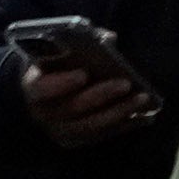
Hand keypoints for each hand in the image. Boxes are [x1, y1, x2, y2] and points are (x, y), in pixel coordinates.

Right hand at [22, 47, 159, 150]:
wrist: (44, 93)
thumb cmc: (55, 65)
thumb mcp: (59, 49)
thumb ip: (81, 41)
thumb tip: (109, 38)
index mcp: (34, 86)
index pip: (41, 89)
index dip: (61, 84)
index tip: (83, 74)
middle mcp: (44, 113)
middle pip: (72, 109)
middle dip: (101, 95)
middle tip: (126, 83)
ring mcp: (59, 130)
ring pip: (90, 126)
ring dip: (118, 112)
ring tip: (143, 98)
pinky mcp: (76, 140)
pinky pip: (101, 135)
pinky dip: (123, 125)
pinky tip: (144, 115)